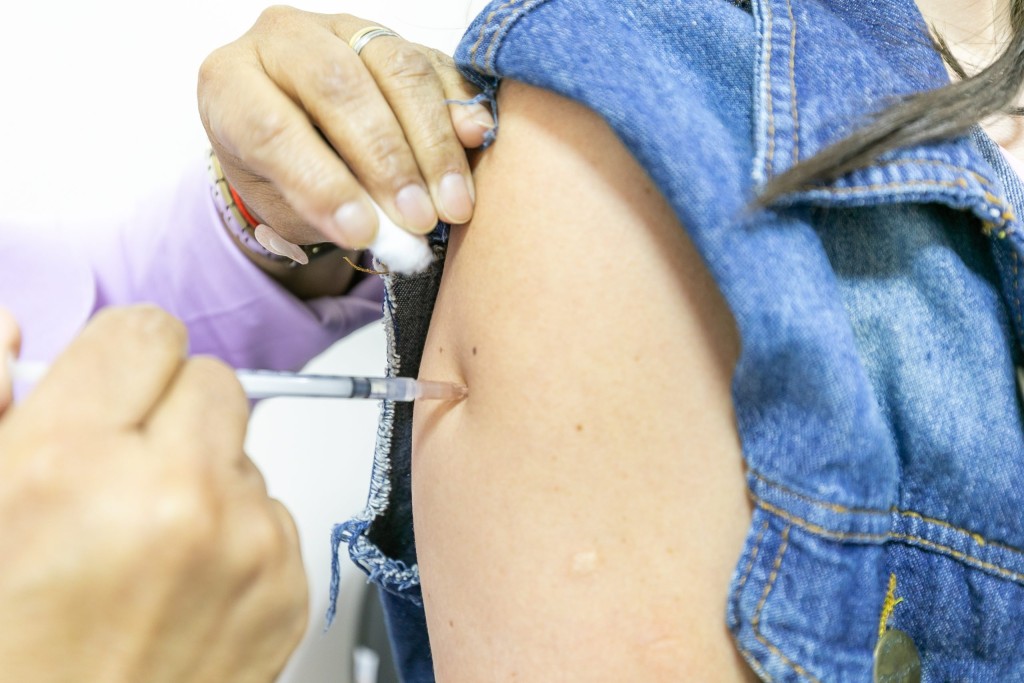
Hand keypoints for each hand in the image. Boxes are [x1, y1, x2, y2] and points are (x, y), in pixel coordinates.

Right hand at [0, 306, 306, 682]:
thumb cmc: (13, 646)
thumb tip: (13, 329)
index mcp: (71, 464)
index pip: (145, 330)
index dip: (120, 361)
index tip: (110, 394)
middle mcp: (172, 496)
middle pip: (213, 379)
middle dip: (169, 412)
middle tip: (124, 472)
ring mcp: (243, 544)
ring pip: (244, 449)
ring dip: (204, 476)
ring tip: (146, 545)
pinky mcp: (288, 588)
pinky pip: (273, 513)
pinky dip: (236, 535)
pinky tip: (183, 584)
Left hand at [198, 7, 491, 250]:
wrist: (297, 140)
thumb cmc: (277, 176)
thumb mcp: (280, 203)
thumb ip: (322, 211)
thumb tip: (386, 234)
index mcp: (230, 81)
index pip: (270, 126)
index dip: (320, 183)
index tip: (361, 232)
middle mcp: (283, 39)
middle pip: (338, 86)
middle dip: (386, 161)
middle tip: (417, 219)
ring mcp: (343, 29)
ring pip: (396, 68)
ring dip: (432, 144)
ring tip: (452, 205)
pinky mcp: (394, 38)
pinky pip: (436, 63)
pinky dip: (461, 105)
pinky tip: (476, 142)